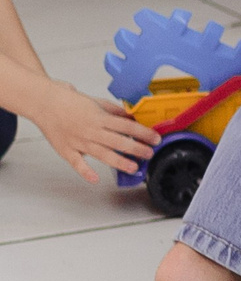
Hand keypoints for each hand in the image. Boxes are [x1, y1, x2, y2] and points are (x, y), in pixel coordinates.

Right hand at [30, 82, 159, 184]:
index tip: (155, 138)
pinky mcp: (66, 150)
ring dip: (119, 161)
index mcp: (100, 118)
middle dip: (137, 148)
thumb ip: (115, 111)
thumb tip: (132, 117)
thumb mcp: (98, 102)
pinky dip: (85, 172)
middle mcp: (91, 131)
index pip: (127, 126)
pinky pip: (77, 163)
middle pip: (118, 141)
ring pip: (102, 154)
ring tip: (133, 167)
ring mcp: (79, 142)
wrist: (45, 103)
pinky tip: (95, 179)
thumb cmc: (70, 102)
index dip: (143, 133)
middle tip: (150, 154)